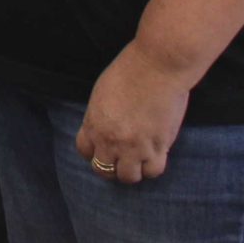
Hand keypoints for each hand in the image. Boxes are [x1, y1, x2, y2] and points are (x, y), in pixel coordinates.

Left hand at [76, 42, 190, 183]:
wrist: (158, 65)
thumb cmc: (132, 69)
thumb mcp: (104, 91)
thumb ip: (102, 114)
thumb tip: (105, 126)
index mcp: (93, 122)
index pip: (85, 151)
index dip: (94, 152)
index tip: (103, 150)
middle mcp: (110, 139)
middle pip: (103, 169)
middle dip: (111, 166)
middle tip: (122, 159)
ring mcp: (134, 146)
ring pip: (129, 176)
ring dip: (133, 170)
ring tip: (140, 158)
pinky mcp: (157, 147)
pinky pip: (153, 171)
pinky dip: (153, 166)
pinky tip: (155, 154)